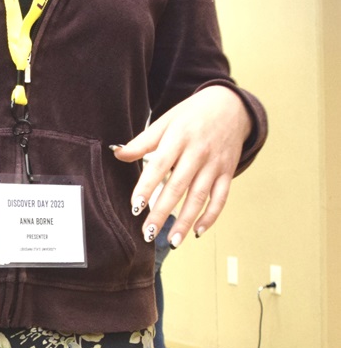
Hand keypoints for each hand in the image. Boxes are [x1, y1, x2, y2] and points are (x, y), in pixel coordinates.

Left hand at [112, 85, 251, 244]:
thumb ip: (142, 141)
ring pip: (200, 196)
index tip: (135, 206)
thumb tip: (117, 153)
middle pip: (178, 186)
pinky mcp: (227, 172)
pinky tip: (198, 232)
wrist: (230, 106)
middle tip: (147, 233)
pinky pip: (221, 197)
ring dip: (186, 221)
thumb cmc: (191, 115)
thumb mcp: (165, 121)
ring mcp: (214, 164)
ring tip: (172, 242)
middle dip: (163, 212)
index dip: (147, 186)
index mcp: (178, 138)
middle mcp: (198, 152)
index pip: (160, 165)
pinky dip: (211, 216)